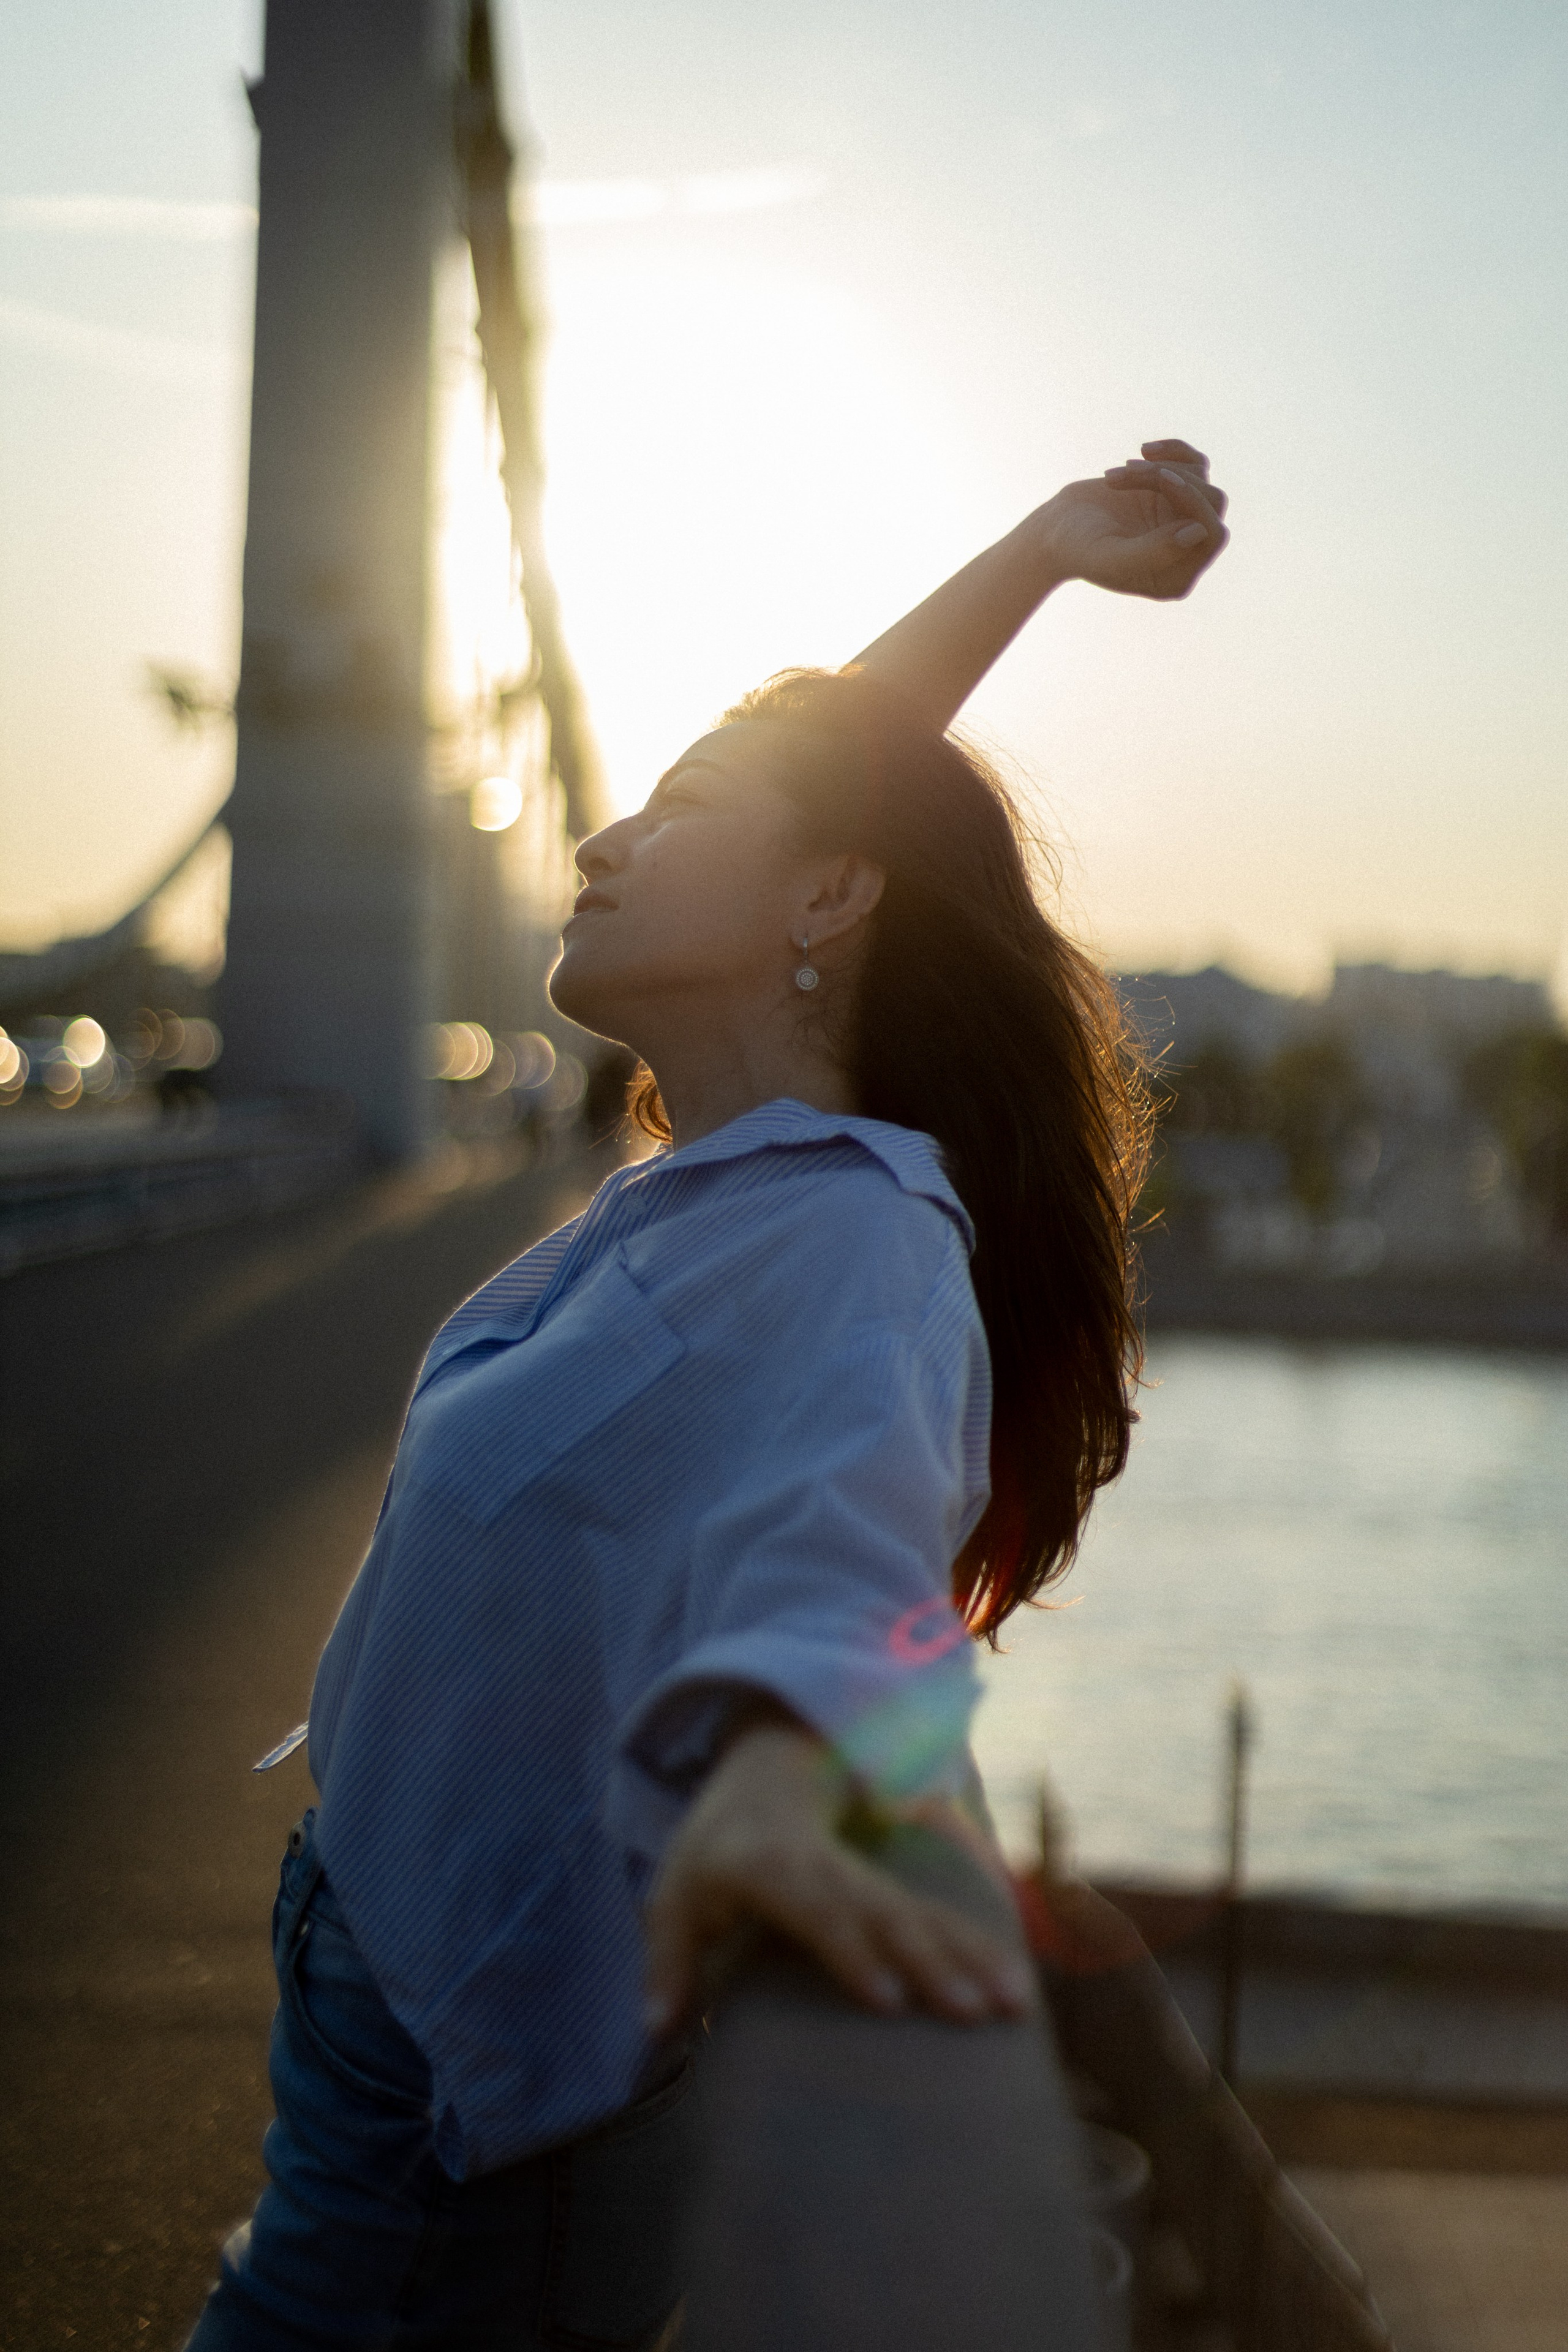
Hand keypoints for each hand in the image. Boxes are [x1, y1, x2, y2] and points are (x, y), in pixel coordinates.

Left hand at [642, 1721, 1035, 2031]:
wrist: (766, 1769)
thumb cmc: (714, 1853)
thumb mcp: (675, 1896)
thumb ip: (667, 1962)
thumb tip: (653, 2030)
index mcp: (772, 1866)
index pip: (817, 1909)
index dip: (852, 1951)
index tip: (889, 2001)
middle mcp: (831, 1866)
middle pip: (887, 1913)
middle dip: (933, 1961)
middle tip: (974, 2012)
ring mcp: (872, 1868)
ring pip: (928, 1911)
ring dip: (975, 1955)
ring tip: (1014, 2004)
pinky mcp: (901, 1877)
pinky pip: (948, 1910)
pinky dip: (986, 1943)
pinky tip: (1021, 1983)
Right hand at [1031, 438, 1228, 601]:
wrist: (1056, 529)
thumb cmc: (1078, 548)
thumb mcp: (1109, 557)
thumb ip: (1153, 552)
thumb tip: (1198, 532)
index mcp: (1176, 577)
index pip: (1211, 535)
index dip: (1193, 502)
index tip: (1160, 479)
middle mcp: (1187, 551)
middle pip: (1211, 503)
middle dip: (1172, 480)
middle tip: (1127, 470)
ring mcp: (1183, 520)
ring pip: (1200, 479)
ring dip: (1158, 467)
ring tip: (1115, 473)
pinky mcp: (1175, 493)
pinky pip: (1194, 463)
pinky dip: (1173, 451)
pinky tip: (1144, 449)